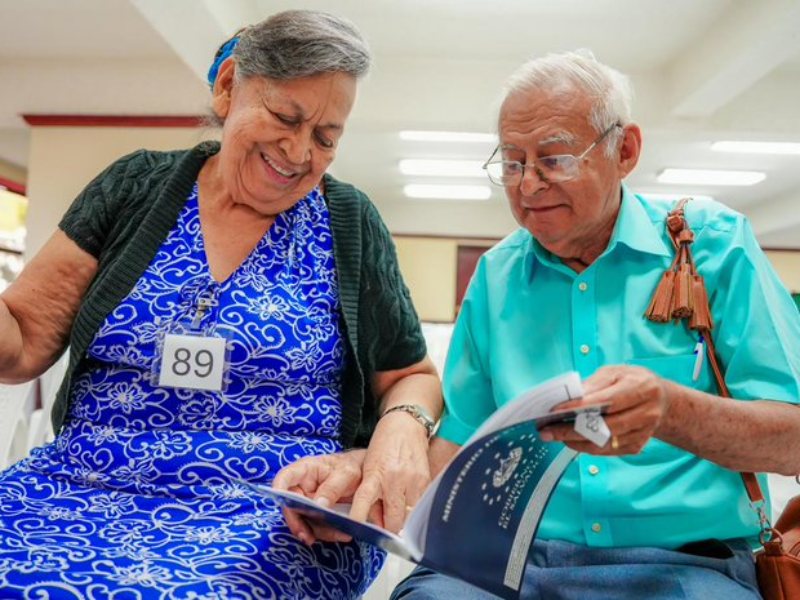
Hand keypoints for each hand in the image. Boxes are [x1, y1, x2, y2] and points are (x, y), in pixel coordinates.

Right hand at [272, 450, 368, 543]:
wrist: (364, 474)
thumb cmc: (352, 467)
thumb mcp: (346, 474)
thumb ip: (332, 488)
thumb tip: (318, 505)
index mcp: (305, 470)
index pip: (284, 478)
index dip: (278, 489)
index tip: (283, 503)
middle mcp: (301, 487)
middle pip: (290, 507)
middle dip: (298, 523)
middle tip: (308, 537)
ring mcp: (307, 502)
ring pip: (303, 521)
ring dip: (318, 531)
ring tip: (340, 534)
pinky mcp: (316, 515)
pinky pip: (315, 527)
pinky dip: (328, 532)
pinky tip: (342, 534)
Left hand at [349, 410, 431, 533]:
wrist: (405, 425)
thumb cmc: (383, 447)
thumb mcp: (369, 468)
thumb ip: (371, 496)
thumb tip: (377, 523)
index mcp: (374, 474)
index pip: (364, 500)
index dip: (359, 517)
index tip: (357, 530)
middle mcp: (394, 479)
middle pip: (393, 520)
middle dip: (389, 530)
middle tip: (386, 531)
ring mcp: (412, 481)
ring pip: (409, 518)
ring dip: (403, 522)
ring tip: (399, 518)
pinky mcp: (426, 481)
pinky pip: (421, 507)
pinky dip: (415, 512)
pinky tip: (410, 506)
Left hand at [538, 365, 670, 454]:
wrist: (661, 400)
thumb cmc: (633, 382)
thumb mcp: (615, 372)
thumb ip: (594, 384)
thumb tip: (571, 396)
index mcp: (643, 388)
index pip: (608, 400)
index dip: (580, 406)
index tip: (555, 409)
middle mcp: (647, 413)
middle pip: (605, 426)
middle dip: (571, 429)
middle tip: (547, 429)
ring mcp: (644, 432)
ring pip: (604, 443)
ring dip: (575, 441)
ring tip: (554, 435)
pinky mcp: (637, 446)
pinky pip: (607, 450)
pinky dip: (586, 446)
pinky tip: (570, 440)